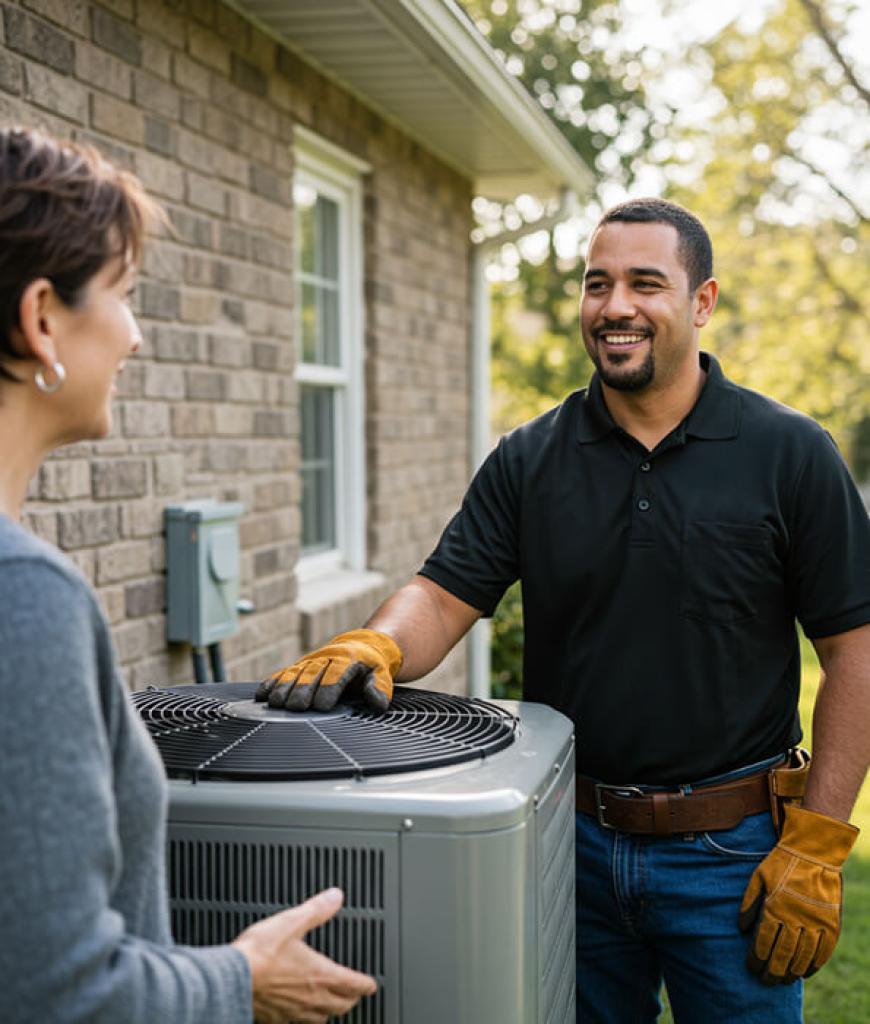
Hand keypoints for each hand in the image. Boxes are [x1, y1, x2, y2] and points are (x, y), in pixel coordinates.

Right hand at [232, 888, 376, 1022]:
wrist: (231, 979)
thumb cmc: (260, 954)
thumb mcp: (291, 921)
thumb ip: (316, 910)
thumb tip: (335, 897)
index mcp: (320, 974)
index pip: (354, 984)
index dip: (366, 984)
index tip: (371, 984)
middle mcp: (311, 997)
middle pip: (342, 1005)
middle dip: (351, 998)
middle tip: (354, 993)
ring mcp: (293, 1012)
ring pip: (321, 1019)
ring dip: (329, 1011)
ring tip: (330, 1005)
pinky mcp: (275, 1019)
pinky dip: (302, 1019)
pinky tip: (297, 1013)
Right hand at [256, 629, 402, 712]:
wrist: (362, 645)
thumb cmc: (372, 667)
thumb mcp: (383, 675)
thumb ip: (379, 689)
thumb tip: (376, 701)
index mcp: (349, 659)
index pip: (338, 674)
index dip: (330, 689)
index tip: (322, 706)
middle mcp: (327, 658)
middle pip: (312, 674)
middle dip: (303, 690)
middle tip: (295, 708)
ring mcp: (311, 661)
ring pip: (295, 673)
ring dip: (284, 687)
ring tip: (275, 703)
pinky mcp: (300, 666)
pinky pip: (283, 673)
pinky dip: (272, 682)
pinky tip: (262, 695)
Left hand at [738, 804, 858, 983]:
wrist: (813, 852)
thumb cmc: (781, 863)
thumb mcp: (758, 878)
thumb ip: (748, 904)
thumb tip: (741, 929)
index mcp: (774, 908)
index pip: (762, 943)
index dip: (755, 959)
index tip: (751, 968)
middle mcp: (794, 919)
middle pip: (781, 955)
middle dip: (771, 972)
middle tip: (765, 982)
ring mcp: (815, 923)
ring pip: (802, 957)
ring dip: (791, 972)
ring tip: (782, 980)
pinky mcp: (832, 924)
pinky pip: (823, 952)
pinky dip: (814, 965)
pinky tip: (805, 973)